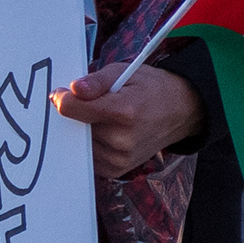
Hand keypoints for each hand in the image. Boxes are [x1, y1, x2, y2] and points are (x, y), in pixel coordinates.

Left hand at [54, 68, 202, 181]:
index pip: (73, 109)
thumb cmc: (151, 89)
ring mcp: (120, 159)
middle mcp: (122, 139)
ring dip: (83, 131)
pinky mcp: (117, 170)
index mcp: (124, 111)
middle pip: (74, 127)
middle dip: (76, 114)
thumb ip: (97, 81)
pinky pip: (88, 157)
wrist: (180, 112)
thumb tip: (73, 90)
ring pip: (79, 143)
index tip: (63, 93)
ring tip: (104, 118)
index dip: (63, 98)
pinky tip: (106, 132)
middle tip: (90, 104)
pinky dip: (90, 144)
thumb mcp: (125, 72)